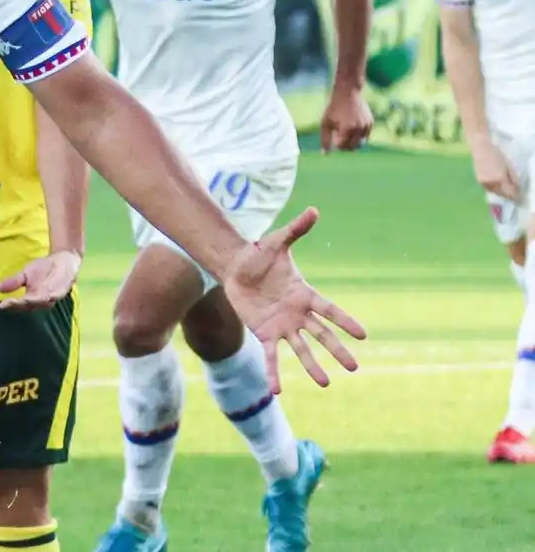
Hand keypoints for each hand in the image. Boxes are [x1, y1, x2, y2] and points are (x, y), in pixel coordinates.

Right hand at [0, 250, 80, 310]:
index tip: (2, 305)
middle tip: (8, 303)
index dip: (11, 305)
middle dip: (19, 305)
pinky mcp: (61, 292)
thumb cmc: (44, 268)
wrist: (62, 259)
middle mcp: (40, 301)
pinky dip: (47, 297)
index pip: (19, 304)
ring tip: (22, 300)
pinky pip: (52, 296)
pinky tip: (42, 296)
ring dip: (31, 302)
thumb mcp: (25, 273)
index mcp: (31, 298)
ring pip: (39, 303)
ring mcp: (51, 298)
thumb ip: (14, 281)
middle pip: (28, 306)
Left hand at [220, 207, 366, 392]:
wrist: (235, 267)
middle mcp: (297, 313)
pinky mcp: (264, 332)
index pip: (329, 309)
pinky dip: (274, 373)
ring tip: (325, 384)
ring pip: (300, 349)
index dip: (345, 321)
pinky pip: (271, 356)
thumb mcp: (278, 241)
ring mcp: (282, 325)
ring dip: (312, 366)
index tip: (364, 334)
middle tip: (355, 367)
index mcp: (304, 293)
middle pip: (321, 334)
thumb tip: (314, 210)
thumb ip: (296, 229)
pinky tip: (276, 391)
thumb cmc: (260, 255)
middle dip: (337, 350)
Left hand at [319, 86, 372, 152]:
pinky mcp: (371, 123)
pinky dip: (359, 136)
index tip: (334, 134)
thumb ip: (325, 139)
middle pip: (352, 147)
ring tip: (345, 131)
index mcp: (347, 129)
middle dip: (345, 145)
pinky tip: (352, 127)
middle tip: (340, 135)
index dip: (337, 143)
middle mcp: (359, 129)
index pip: (343, 146)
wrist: (348, 93)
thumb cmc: (334, 108)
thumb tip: (324, 154)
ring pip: (360, 143)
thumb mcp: (326, 123)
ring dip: (353, 141)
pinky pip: (365, 136)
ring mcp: (367, 126)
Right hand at [471, 141, 522, 201]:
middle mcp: (491, 183)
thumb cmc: (496, 154)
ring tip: (505, 189)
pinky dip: (494, 189)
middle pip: (502, 194)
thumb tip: (517, 188)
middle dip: (508, 194)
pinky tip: (497, 185)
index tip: (519, 195)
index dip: (515, 195)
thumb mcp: (509, 166)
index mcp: (500, 179)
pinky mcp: (479, 181)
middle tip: (513, 192)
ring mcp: (484, 182)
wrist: (481, 148)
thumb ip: (513, 178)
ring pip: (495, 192)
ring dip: (501, 192)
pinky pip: (488, 188)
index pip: (510, 192)